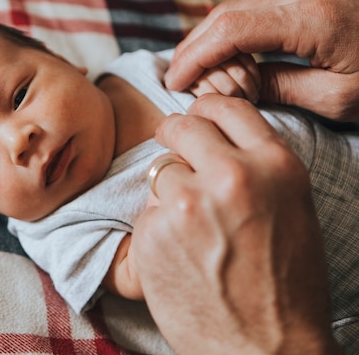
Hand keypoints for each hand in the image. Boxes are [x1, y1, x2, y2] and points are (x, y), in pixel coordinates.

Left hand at [130, 94, 341, 354]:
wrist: (266, 350)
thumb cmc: (286, 286)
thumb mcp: (291, 211)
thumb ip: (256, 168)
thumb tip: (214, 141)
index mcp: (274, 167)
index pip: (228, 108)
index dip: (206, 108)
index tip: (194, 115)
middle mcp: (230, 177)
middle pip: (182, 127)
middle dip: (173, 133)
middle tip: (170, 144)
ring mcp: (186, 205)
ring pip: (161, 173)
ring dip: (168, 192)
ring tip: (190, 229)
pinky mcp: (152, 234)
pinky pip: (147, 213)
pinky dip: (157, 229)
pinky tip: (180, 257)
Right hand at [165, 0, 358, 122]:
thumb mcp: (337, 99)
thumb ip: (278, 87)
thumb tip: (235, 86)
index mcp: (311, 18)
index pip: (229, 29)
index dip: (194, 56)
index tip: (174, 83)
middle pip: (226, 14)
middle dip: (195, 48)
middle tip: (179, 82)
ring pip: (238, 9)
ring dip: (212, 42)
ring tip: (199, 76)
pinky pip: (257, 11)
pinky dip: (234, 36)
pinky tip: (227, 60)